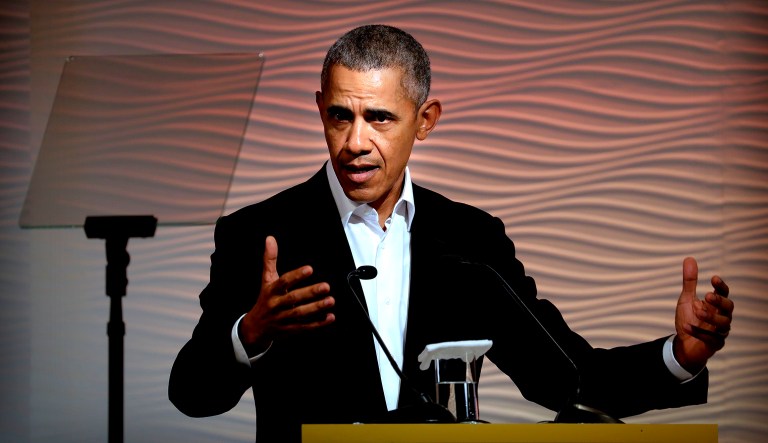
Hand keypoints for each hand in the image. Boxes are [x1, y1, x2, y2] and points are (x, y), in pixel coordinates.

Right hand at [239, 236, 334, 353]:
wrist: (255, 328)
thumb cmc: (264, 300)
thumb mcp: (266, 279)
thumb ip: (270, 259)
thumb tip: (270, 239)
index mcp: (271, 291)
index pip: (283, 282)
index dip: (296, 276)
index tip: (310, 269)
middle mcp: (277, 305)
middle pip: (293, 299)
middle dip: (310, 293)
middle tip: (326, 286)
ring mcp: (283, 319)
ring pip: (300, 314)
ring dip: (316, 308)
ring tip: (331, 300)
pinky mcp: (290, 329)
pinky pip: (305, 327)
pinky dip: (318, 324)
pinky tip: (330, 317)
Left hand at [674, 257, 732, 372]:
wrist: (684, 343)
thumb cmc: (689, 318)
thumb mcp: (686, 299)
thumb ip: (689, 282)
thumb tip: (689, 259)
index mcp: (716, 305)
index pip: (724, 293)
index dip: (721, 286)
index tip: (713, 278)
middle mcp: (721, 317)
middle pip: (729, 308)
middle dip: (720, 301)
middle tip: (707, 296)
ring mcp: (719, 331)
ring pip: (724, 324)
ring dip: (711, 317)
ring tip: (697, 311)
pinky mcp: (714, 344)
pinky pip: (711, 339)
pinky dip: (699, 333)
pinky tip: (687, 327)